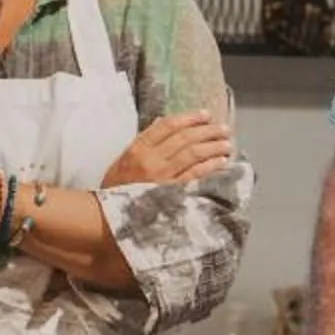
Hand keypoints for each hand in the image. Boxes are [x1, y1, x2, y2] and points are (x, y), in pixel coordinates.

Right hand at [101, 111, 233, 187]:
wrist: (108, 219)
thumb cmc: (115, 190)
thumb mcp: (122, 162)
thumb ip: (143, 142)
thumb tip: (163, 122)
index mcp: (137, 149)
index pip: (167, 126)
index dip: (189, 118)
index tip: (205, 115)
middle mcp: (150, 160)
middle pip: (184, 138)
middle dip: (207, 131)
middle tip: (223, 128)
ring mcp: (162, 177)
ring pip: (192, 154)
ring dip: (213, 146)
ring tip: (227, 142)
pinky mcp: (172, 194)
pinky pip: (195, 176)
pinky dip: (210, 166)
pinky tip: (222, 161)